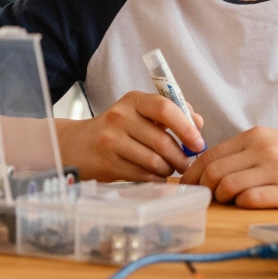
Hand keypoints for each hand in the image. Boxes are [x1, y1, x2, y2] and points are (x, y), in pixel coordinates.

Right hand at [53, 92, 204, 181]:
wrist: (79, 144)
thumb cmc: (118, 128)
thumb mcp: (138, 112)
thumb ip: (170, 113)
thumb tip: (198, 123)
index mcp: (133, 100)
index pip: (165, 108)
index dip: (186, 127)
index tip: (198, 143)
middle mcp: (120, 117)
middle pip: (162, 140)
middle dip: (180, 157)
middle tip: (186, 164)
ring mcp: (111, 141)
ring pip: (154, 161)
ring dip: (168, 169)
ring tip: (169, 169)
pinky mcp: (108, 163)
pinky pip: (142, 175)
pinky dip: (155, 178)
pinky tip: (156, 176)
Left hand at [181, 129, 277, 207]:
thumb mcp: (275, 143)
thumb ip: (245, 153)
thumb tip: (209, 170)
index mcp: (255, 137)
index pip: (209, 155)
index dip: (192, 175)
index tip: (186, 188)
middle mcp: (263, 150)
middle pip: (213, 172)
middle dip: (203, 190)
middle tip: (204, 201)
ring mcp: (277, 170)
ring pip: (228, 187)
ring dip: (221, 199)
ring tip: (228, 204)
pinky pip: (252, 200)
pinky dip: (241, 206)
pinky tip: (246, 207)